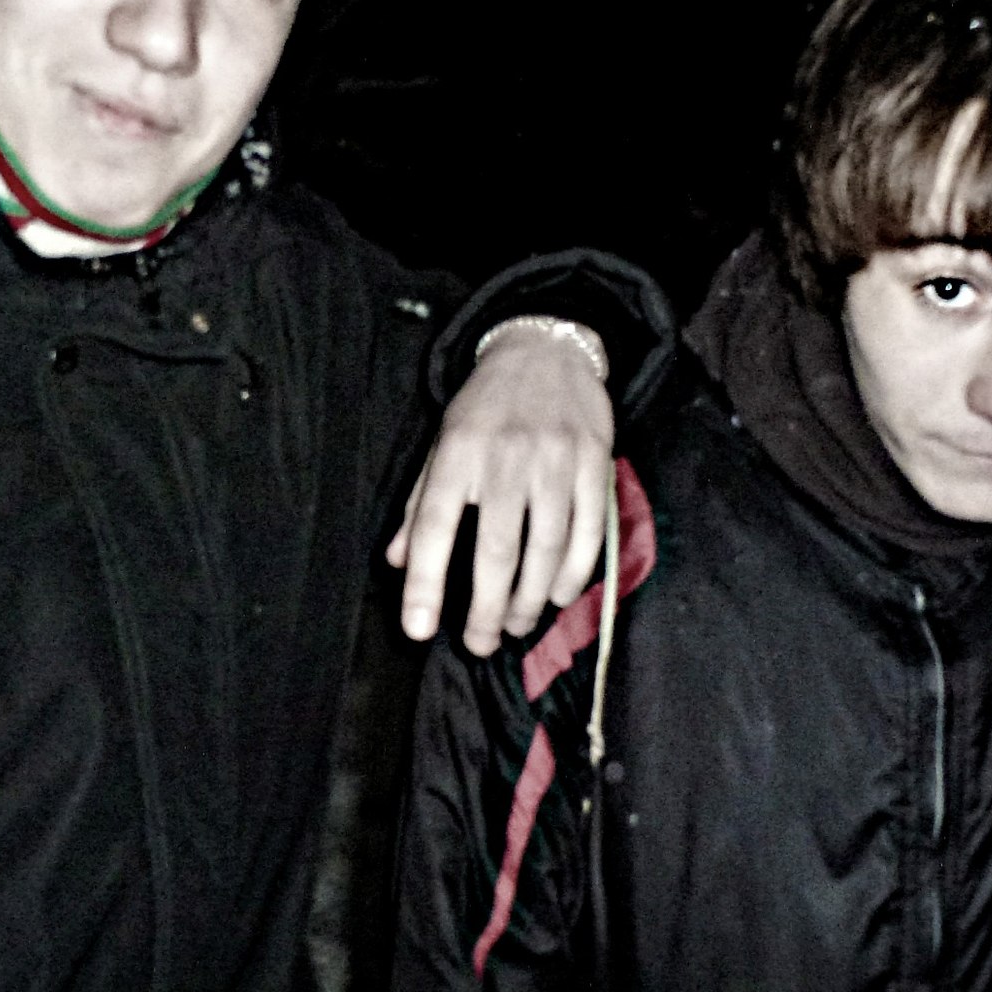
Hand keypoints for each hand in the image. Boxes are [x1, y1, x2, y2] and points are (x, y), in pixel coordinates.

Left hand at [390, 322, 615, 653]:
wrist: (546, 348)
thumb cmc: (485, 406)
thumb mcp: (441, 442)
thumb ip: (418, 503)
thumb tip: (396, 560)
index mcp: (457, 452)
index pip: (433, 527)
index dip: (424, 584)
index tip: (418, 630)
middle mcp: (506, 457)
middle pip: (497, 551)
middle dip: (486, 609)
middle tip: (479, 642)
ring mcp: (556, 460)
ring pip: (546, 549)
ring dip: (531, 600)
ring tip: (515, 625)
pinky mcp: (595, 462)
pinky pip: (589, 532)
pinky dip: (574, 573)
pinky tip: (558, 595)